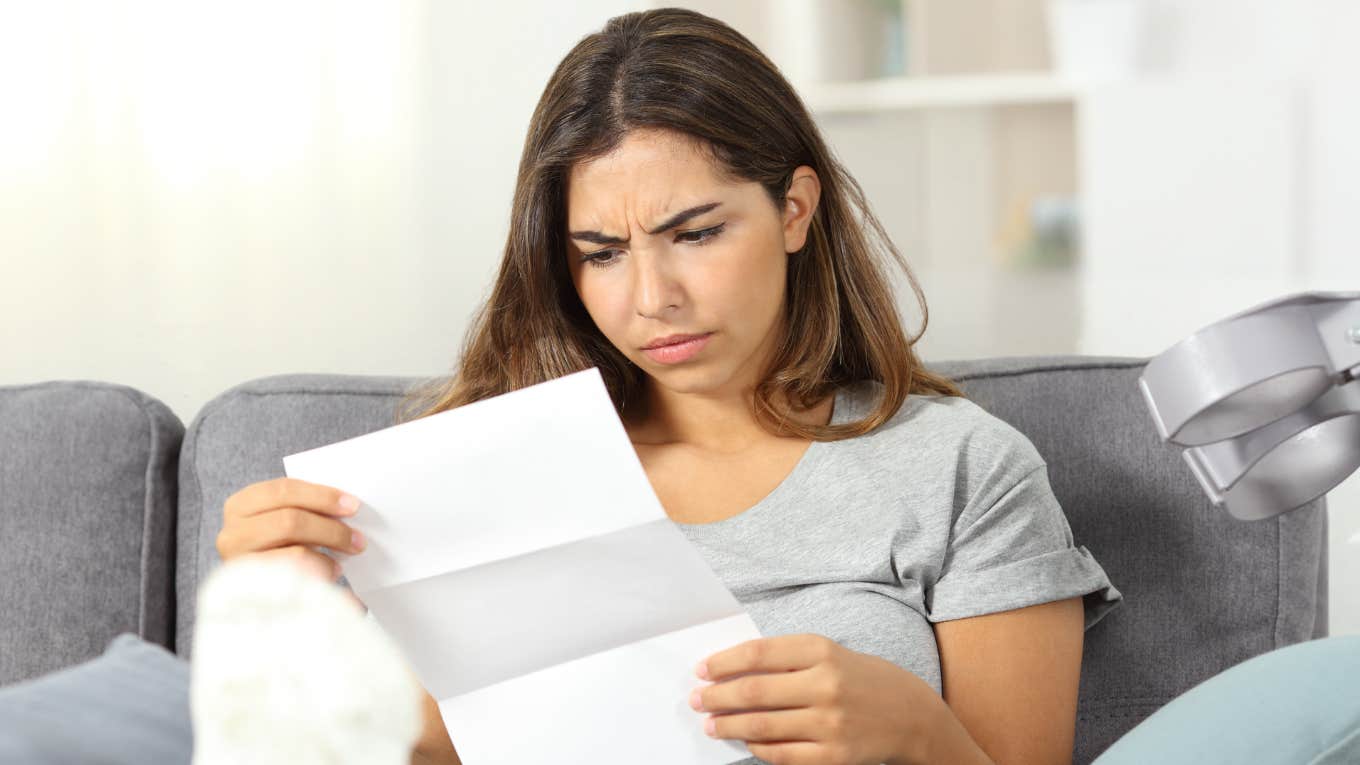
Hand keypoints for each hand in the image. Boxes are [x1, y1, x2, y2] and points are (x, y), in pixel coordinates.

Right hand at [215, 477, 366, 584]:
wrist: (256, 600)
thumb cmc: (278, 549)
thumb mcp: (285, 522)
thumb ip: (306, 509)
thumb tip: (347, 505)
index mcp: (241, 505)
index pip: (284, 490)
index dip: (321, 495)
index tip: (352, 504)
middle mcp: (231, 533)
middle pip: (289, 520)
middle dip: (330, 527)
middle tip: (358, 538)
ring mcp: (238, 563)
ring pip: (292, 550)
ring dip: (328, 546)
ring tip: (349, 552)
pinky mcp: (249, 589)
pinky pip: (292, 573)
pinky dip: (319, 568)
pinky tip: (332, 570)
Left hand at [690, 634, 937, 764]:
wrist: (911, 715)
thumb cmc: (862, 679)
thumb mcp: (829, 654)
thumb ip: (786, 660)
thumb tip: (733, 672)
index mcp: (822, 651)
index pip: (758, 654)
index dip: (723, 663)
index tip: (702, 669)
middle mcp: (825, 685)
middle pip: (754, 692)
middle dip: (717, 697)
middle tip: (697, 699)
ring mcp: (830, 723)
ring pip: (762, 726)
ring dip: (729, 726)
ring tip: (711, 724)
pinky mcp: (835, 756)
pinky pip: (782, 755)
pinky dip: (758, 748)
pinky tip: (746, 741)